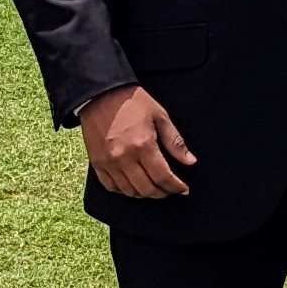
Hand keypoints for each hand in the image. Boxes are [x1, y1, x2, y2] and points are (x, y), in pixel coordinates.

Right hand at [80, 82, 196, 198]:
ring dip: (144, 193)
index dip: (175, 187)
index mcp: (143, 145)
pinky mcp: (97, 162)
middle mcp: (124, 157)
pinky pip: (110, 186)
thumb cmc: (132, 102)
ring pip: (129, 191)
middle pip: (146, 188)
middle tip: (169, 190)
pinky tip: (132, 185)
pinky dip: (123, 190)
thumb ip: (175, 141)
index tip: (183, 189)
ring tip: (153, 187)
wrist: (101, 93)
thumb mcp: (159, 116)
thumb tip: (190, 161)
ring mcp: (109, 162)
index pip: (163, 177)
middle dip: (162, 193)